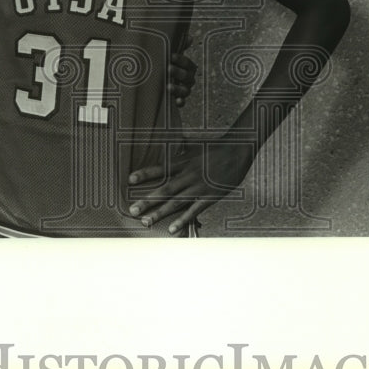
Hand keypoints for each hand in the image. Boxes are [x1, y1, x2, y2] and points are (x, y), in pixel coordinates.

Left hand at [128, 140, 253, 233]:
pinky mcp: (210, 196)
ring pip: (176, 202)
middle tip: (132, 210)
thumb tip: (172, 140)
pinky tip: (172, 229)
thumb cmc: (217, 146)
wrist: (237, 150)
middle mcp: (188, 175)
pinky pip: (194, 210)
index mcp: (184, 161)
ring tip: (146, 221)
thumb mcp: (196, 144)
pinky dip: (183, 220)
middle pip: (165, 189)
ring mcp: (199, 187)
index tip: (130, 179)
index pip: (161, 167)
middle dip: (147, 200)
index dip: (145, 173)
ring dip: (160, 212)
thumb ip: (181, 145)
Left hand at [166, 41, 197, 107]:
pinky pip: (182, 102)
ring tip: (168, 86)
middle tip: (168, 68)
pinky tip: (176, 101)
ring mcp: (184, 90)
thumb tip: (189, 37)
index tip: (171, 56)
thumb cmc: (167, 65)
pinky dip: (180, 102)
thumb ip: (180, 46)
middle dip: (178, 72)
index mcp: (188, 68)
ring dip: (178, 88)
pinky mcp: (178, 100)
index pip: (187, 63)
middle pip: (187, 76)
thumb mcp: (171, 55)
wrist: (159, 81)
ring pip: (186, 90)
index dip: (180, 59)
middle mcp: (188, 79)